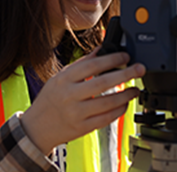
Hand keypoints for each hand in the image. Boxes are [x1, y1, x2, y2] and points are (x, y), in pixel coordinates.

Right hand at [21, 49, 145, 155]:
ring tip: (136, 89)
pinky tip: (125, 103)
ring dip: (126, 95)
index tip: (125, 56)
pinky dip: (119, 110)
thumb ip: (82, 63)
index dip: (112, 59)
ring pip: (107, 103)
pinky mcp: (83, 128)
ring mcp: (76, 113)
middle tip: (139, 69)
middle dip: (125, 74)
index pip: (92, 65)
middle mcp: (70, 95)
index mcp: (65, 79)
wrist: (37, 127)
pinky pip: (106, 119)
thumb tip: (102, 49)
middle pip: (103, 83)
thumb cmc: (50, 98)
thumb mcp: (61, 76)